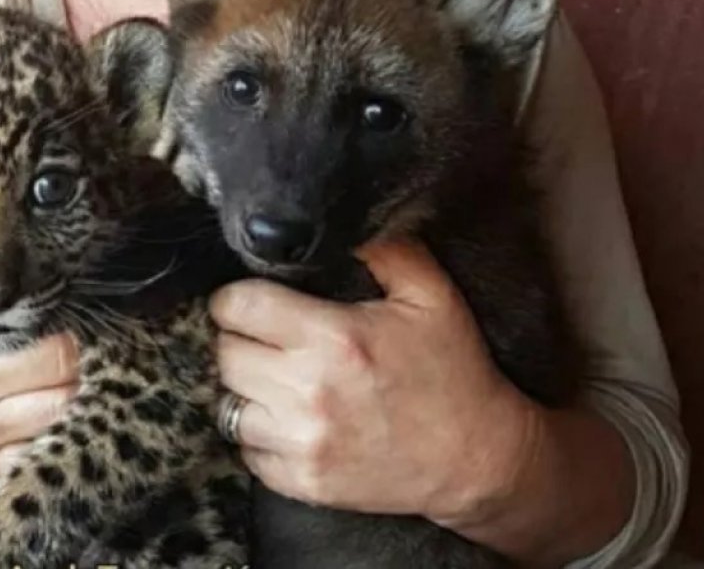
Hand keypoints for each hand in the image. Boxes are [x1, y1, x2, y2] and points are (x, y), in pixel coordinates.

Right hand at [0, 268, 80, 476]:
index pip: (53, 349)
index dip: (71, 324)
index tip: (67, 307)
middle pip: (68, 384)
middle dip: (82, 355)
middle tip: (74, 333)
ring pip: (64, 417)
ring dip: (75, 388)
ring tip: (63, 362)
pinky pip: (43, 447)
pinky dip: (56, 422)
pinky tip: (43, 395)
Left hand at [211, 238, 540, 523]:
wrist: (478, 458)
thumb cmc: (454, 371)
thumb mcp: (431, 295)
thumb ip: (386, 248)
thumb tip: (343, 221)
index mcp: (333, 337)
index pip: (238, 305)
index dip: (236, 297)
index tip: (250, 299)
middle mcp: (308, 392)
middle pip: (225, 354)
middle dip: (240, 339)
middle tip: (266, 338)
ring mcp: (302, 443)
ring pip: (227, 405)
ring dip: (246, 389)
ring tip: (274, 379)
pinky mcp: (303, 483)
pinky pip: (246, 451)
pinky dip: (258, 435)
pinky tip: (287, 419)